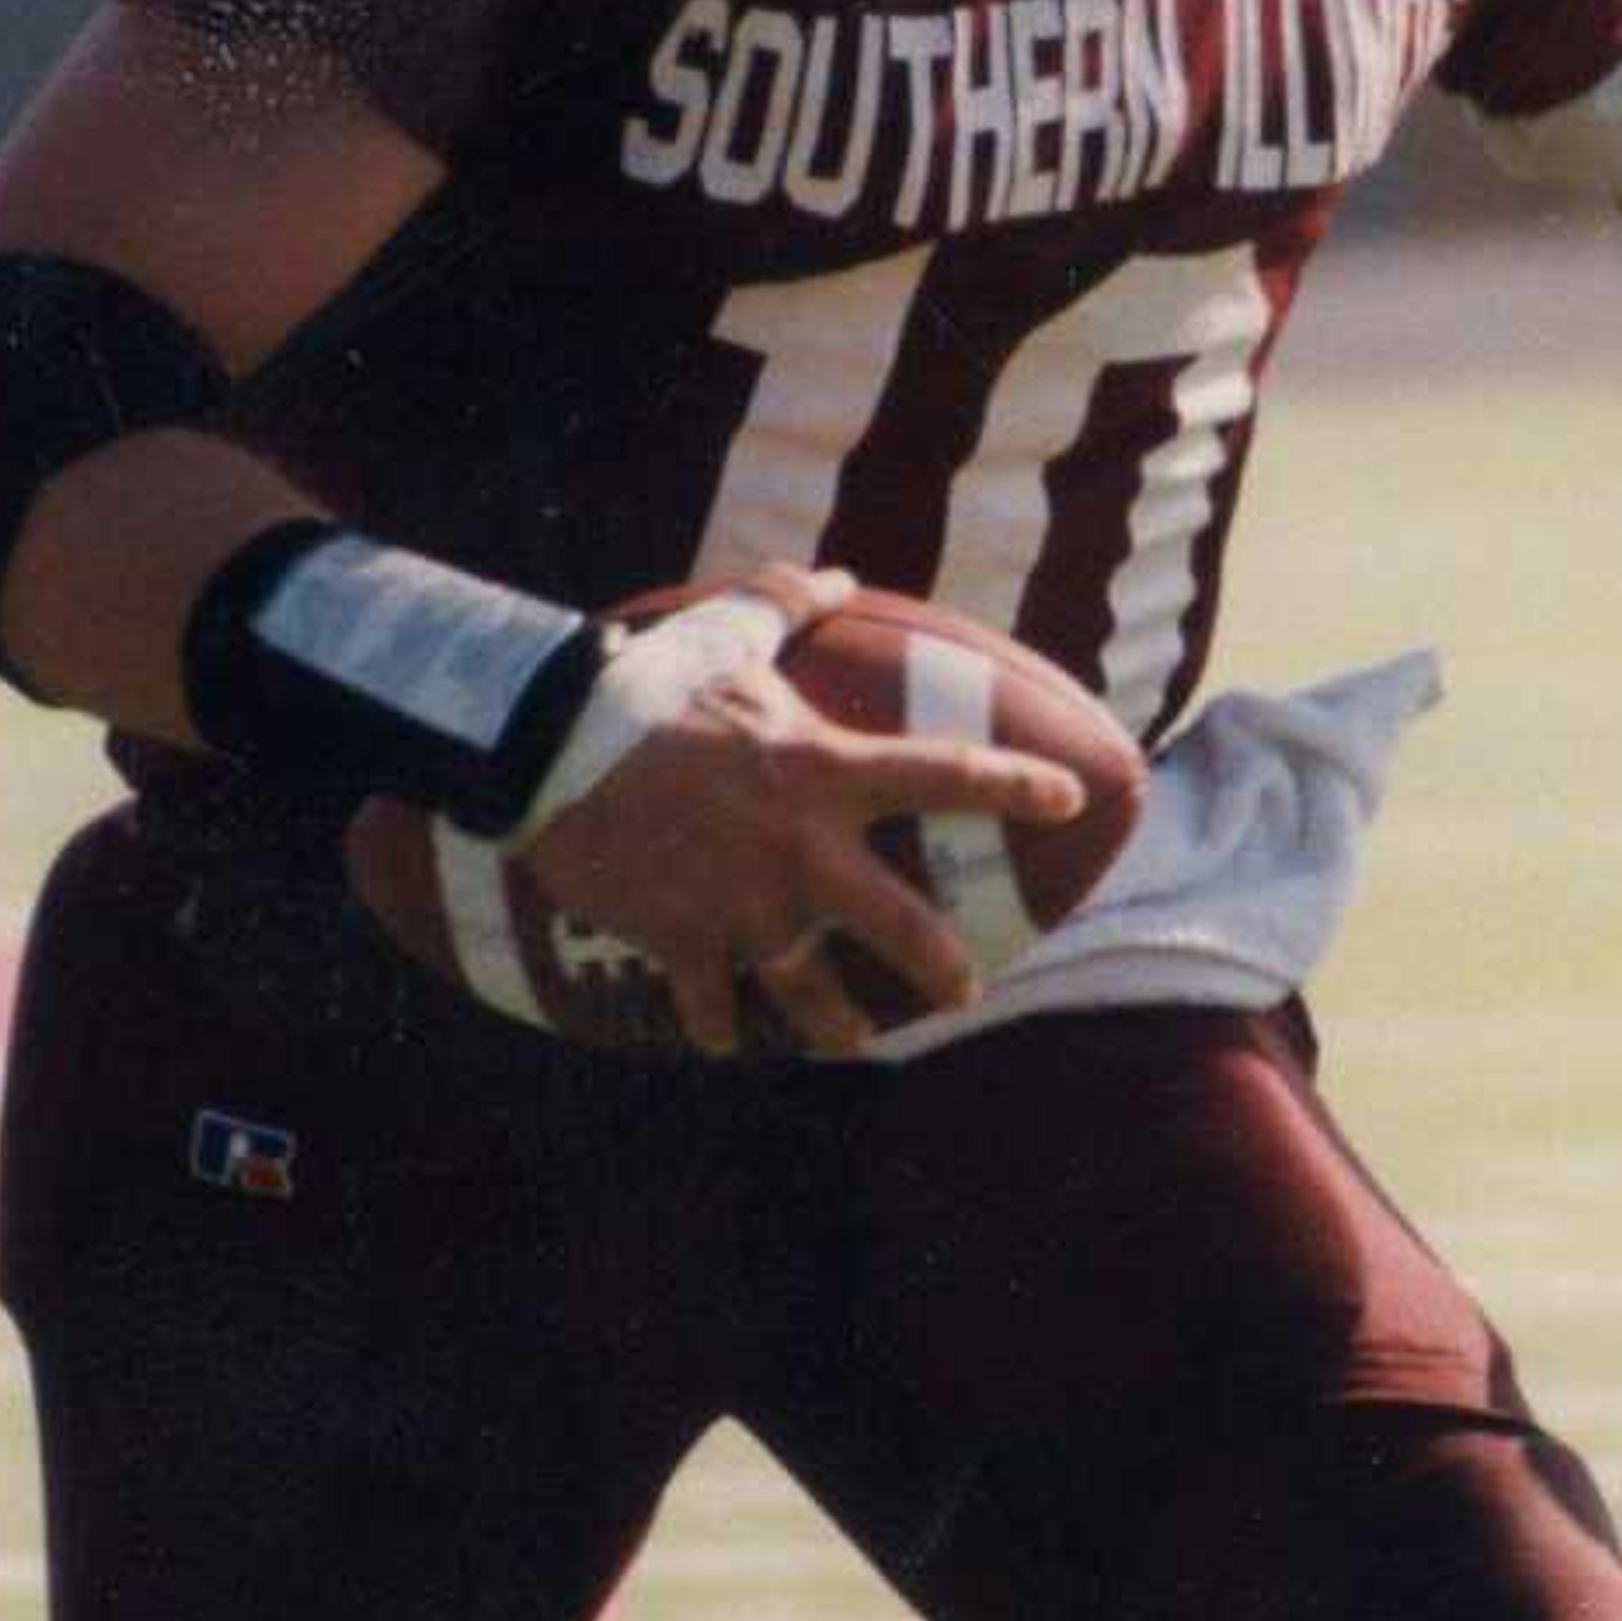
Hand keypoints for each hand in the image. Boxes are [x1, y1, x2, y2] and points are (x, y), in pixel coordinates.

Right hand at [513, 565, 1085, 1059]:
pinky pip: (710, 1004)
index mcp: (823, 771)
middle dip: (941, 968)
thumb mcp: (724, 629)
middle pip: (896, 925)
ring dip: (835, 1026)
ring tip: (855, 1043)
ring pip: (809, 990)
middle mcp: (798, 850)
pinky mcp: (681, 940)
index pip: (946, 773)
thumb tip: (839, 577)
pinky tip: (726, 1040)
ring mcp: (741, 905)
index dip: (1017, 785)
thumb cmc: (645, 684)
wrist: (550, 748)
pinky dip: (718, 1025)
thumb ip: (788, 601)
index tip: (1071, 798)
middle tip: (965, 992)